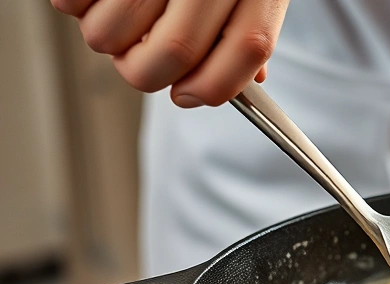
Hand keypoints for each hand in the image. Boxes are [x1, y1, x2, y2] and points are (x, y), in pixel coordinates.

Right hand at [51, 0, 289, 107]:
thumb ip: (245, 29)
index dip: (216, 87)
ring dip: (107, 38)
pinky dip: (75, 4)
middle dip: (147, 72)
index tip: (189, 95)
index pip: (247, 47)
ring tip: (118, 11)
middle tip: (140, 59)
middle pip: (174, 52)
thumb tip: (238, 85)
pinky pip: (69, 1)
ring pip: (110, 35)